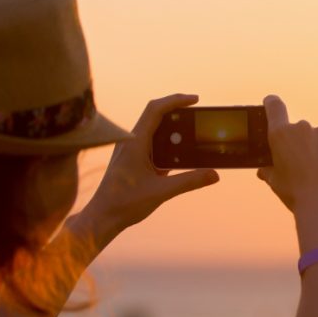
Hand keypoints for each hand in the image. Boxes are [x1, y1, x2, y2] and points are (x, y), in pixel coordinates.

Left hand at [83, 93, 219, 237]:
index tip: (195, 99)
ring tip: (193, 136)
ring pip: (154, 130)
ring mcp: (131, 150)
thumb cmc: (124, 204)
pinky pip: (152, 144)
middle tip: (198, 116)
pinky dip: (168, 145)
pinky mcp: (133, 160)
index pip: (155, 109)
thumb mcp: (162, 192)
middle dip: (178, 112)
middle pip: (156, 115)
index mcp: (135, 143)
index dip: (176, 100)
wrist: (103, 217)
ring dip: (174, 130)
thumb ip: (189, 182)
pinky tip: (180, 156)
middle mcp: (131, 142)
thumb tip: (214, 174)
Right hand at [256, 94, 317, 212]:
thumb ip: (268, 170)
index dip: (271, 103)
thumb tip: (263, 170)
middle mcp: (302, 128)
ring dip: (314, 148)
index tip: (270, 103)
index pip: (274, 106)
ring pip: (316, 137)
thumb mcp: (275, 182)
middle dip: (297, 142)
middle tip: (299, 164)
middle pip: (297, 129)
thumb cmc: (295, 193)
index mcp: (280, 134)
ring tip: (315, 172)